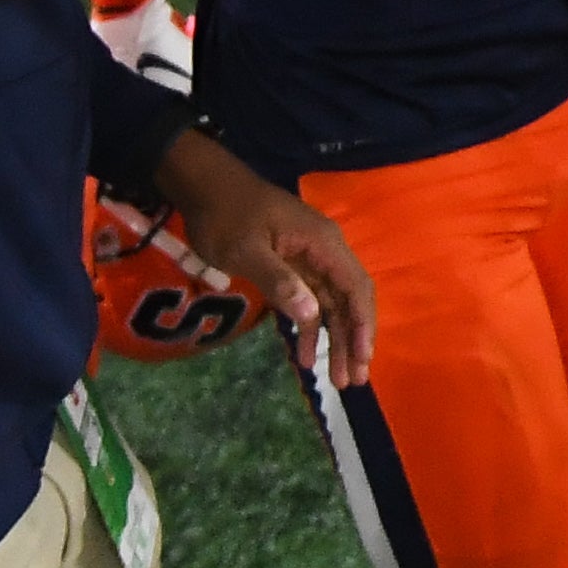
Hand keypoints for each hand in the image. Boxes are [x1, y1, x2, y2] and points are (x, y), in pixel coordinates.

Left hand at [152, 131, 375, 389]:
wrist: (205, 187)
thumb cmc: (226, 216)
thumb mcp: (247, 251)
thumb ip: (280, 281)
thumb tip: (312, 315)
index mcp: (323, 244)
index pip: (355, 288)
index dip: (362, 325)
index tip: (362, 358)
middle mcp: (325, 252)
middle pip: (349, 301)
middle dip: (352, 340)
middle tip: (352, 380)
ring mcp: (310, 259)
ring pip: (332, 305)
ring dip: (335, 340)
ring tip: (337, 378)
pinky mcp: (293, 266)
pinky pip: (311, 301)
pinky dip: (310, 328)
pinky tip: (304, 356)